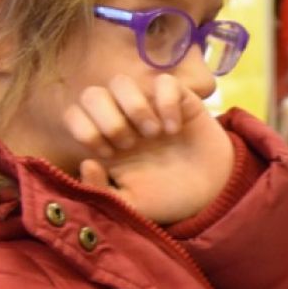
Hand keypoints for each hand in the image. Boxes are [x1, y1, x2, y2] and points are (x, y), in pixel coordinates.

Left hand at [66, 74, 233, 225]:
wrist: (213, 195)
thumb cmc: (169, 199)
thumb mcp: (131, 206)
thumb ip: (101, 192)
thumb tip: (87, 162)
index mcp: (105, 142)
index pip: (74, 115)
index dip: (84, 130)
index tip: (107, 155)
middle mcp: (123, 120)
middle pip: (92, 94)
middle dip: (108, 119)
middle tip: (129, 144)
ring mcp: (150, 107)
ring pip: (121, 82)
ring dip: (134, 108)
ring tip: (154, 134)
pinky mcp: (179, 100)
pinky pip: (164, 81)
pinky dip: (167, 102)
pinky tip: (175, 127)